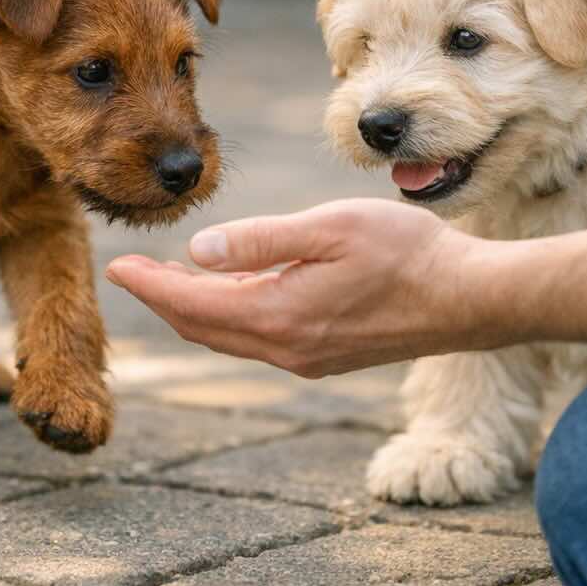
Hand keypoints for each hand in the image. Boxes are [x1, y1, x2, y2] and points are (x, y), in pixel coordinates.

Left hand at [105, 198, 488, 376]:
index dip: (149, 286)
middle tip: (132, 272)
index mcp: (279, 316)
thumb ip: (261, 241)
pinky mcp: (326, 355)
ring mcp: (307, 357)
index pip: (192, 305)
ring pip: (230, 336)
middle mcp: (286, 348)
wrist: (469, 300)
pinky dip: (231, 314)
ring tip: (171, 278)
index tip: (116, 267)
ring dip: (196, 309)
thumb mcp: (330, 228)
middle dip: (163, 300)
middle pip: (203, 328)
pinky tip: (232, 288)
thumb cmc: (406, 253)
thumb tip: (197, 250)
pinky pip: (259, 337)